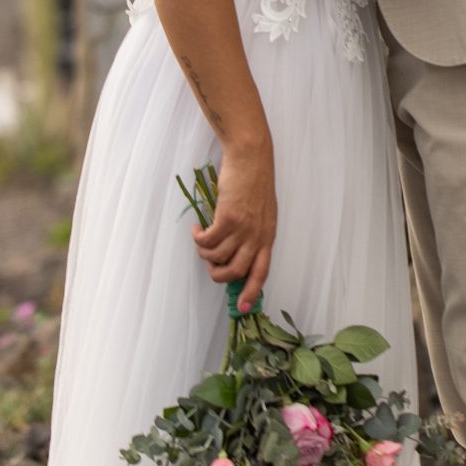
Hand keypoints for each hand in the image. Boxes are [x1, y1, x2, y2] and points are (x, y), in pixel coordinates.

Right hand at [192, 142, 274, 310]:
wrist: (251, 157)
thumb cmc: (254, 181)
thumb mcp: (262, 212)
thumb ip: (253, 232)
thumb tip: (234, 252)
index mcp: (268, 236)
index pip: (262, 272)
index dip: (252, 292)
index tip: (243, 308)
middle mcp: (258, 236)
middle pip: (237, 271)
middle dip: (219, 276)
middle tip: (210, 265)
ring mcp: (243, 228)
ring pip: (218, 257)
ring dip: (205, 254)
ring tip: (202, 240)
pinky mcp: (228, 217)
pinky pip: (207, 241)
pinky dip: (198, 238)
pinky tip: (197, 228)